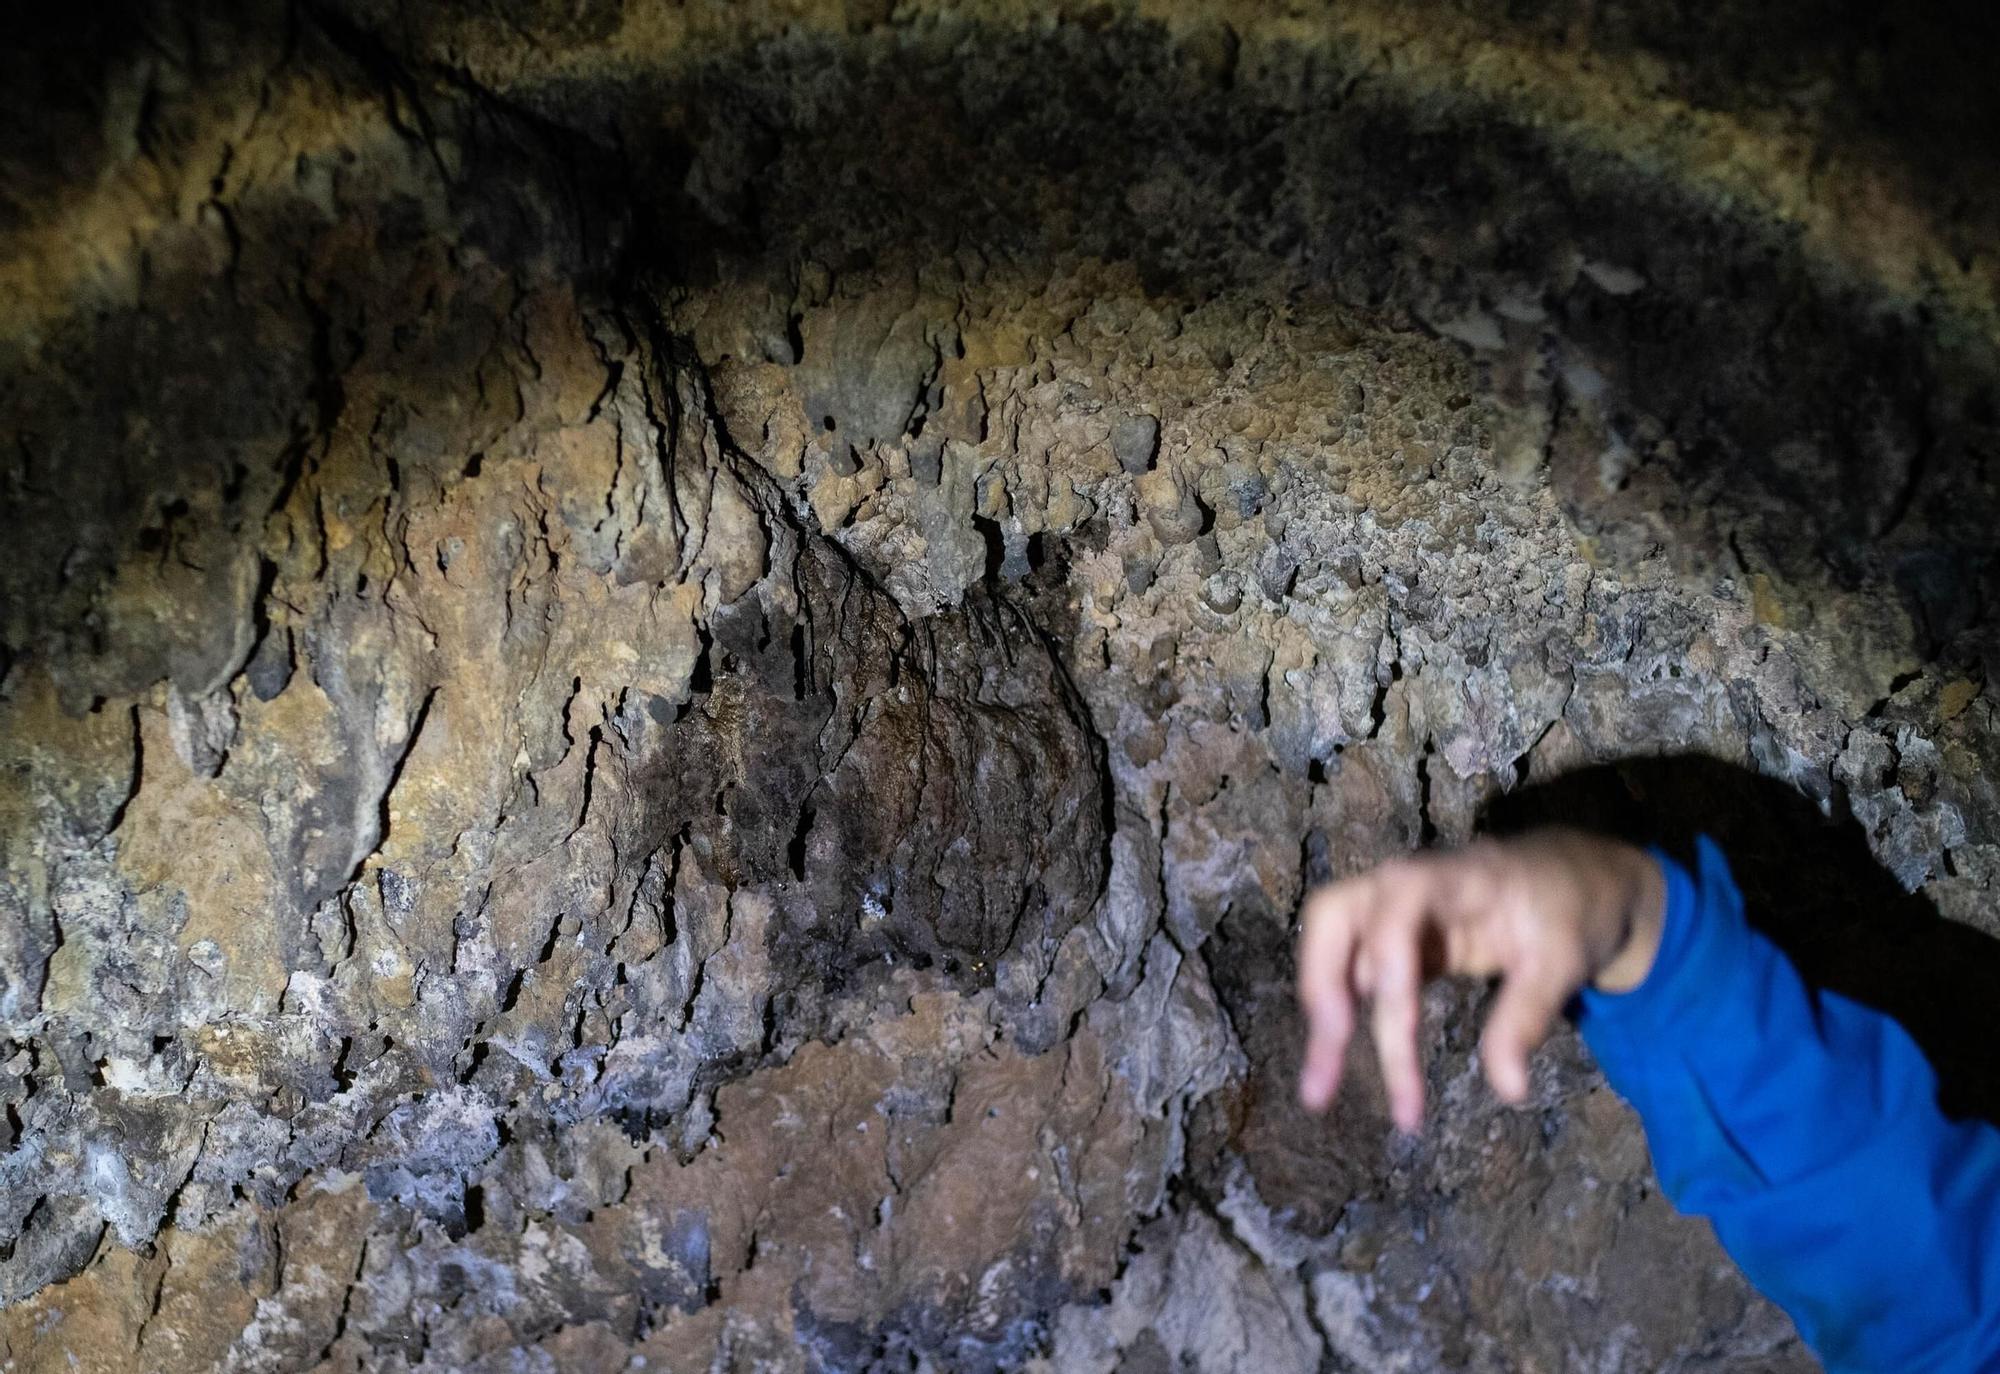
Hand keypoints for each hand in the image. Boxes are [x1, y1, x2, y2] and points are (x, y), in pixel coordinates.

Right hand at [1295, 828, 1666, 1131]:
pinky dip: (1341, 1016)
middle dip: (1321, 994)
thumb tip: (1508, 1090)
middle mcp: (1401, 885)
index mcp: (1446, 877)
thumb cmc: (1569, 909)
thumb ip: (1527, 1018)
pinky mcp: (1392, 937)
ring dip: (1321, 1016)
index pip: (1393, 922)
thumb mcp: (1563, 961)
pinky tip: (1343, 1061)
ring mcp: (1390, 908)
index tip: (1402, 1042)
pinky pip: (1350, 971)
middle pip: (1330, 919)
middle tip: (1326, 1075)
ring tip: (1320, 1089)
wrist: (1574, 878)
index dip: (1387, 982)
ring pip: (1328, 946)